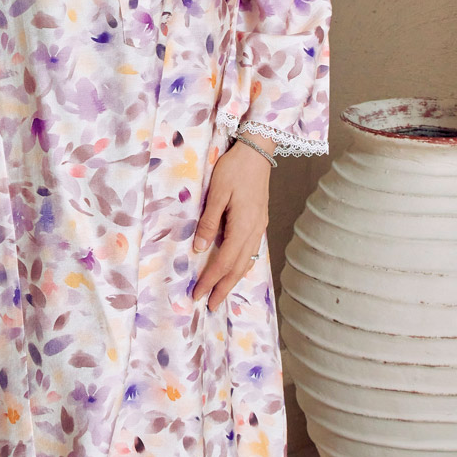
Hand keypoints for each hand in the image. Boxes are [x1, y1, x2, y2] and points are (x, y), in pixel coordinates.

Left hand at [191, 135, 273, 309]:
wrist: (257, 151)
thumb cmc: (233, 169)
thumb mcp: (217, 193)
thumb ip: (209, 222)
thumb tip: (200, 249)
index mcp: (243, 226)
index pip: (224, 261)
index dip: (210, 280)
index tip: (198, 294)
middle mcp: (254, 230)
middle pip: (238, 267)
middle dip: (223, 288)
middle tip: (210, 305)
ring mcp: (259, 226)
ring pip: (246, 261)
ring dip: (233, 279)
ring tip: (221, 294)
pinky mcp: (259, 221)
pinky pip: (250, 251)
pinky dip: (241, 266)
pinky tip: (236, 270)